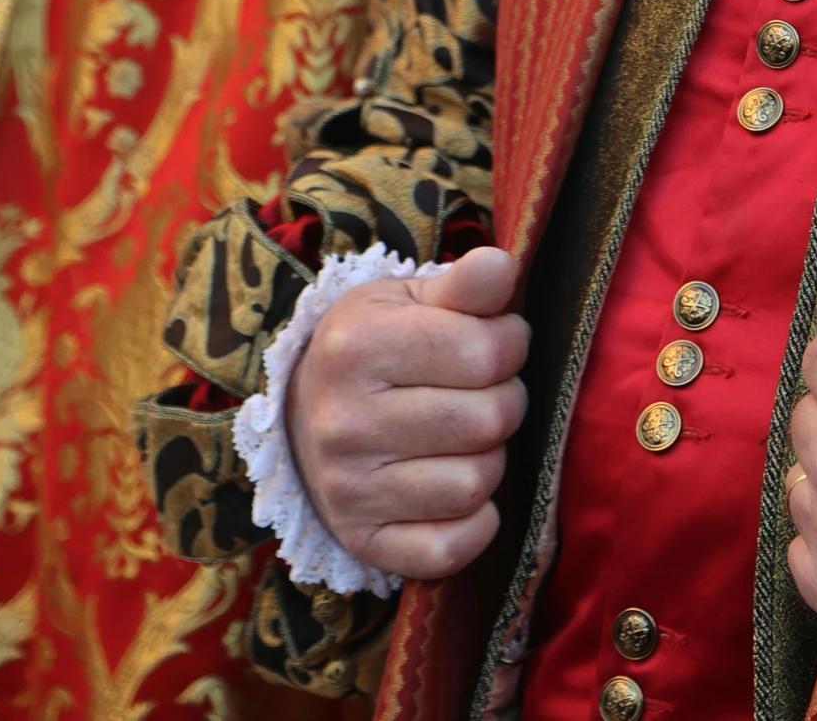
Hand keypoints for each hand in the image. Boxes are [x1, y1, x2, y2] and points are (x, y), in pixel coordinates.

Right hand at [286, 246, 529, 581]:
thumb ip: (465, 283)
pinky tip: (461, 491)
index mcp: (357, 346)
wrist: (305, 411)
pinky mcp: (362, 542)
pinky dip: (474, 525)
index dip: (511, 342)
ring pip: (475, 484)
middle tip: (485, 389)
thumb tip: (502, 267)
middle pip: (488, 420)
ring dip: (490, 457)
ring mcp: (347, 491)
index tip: (496, 340)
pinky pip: (450, 550)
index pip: (486, 352)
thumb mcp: (409, 298)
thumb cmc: (376, 344)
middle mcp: (343, 422)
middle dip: (506, 399)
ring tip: (467, 435)